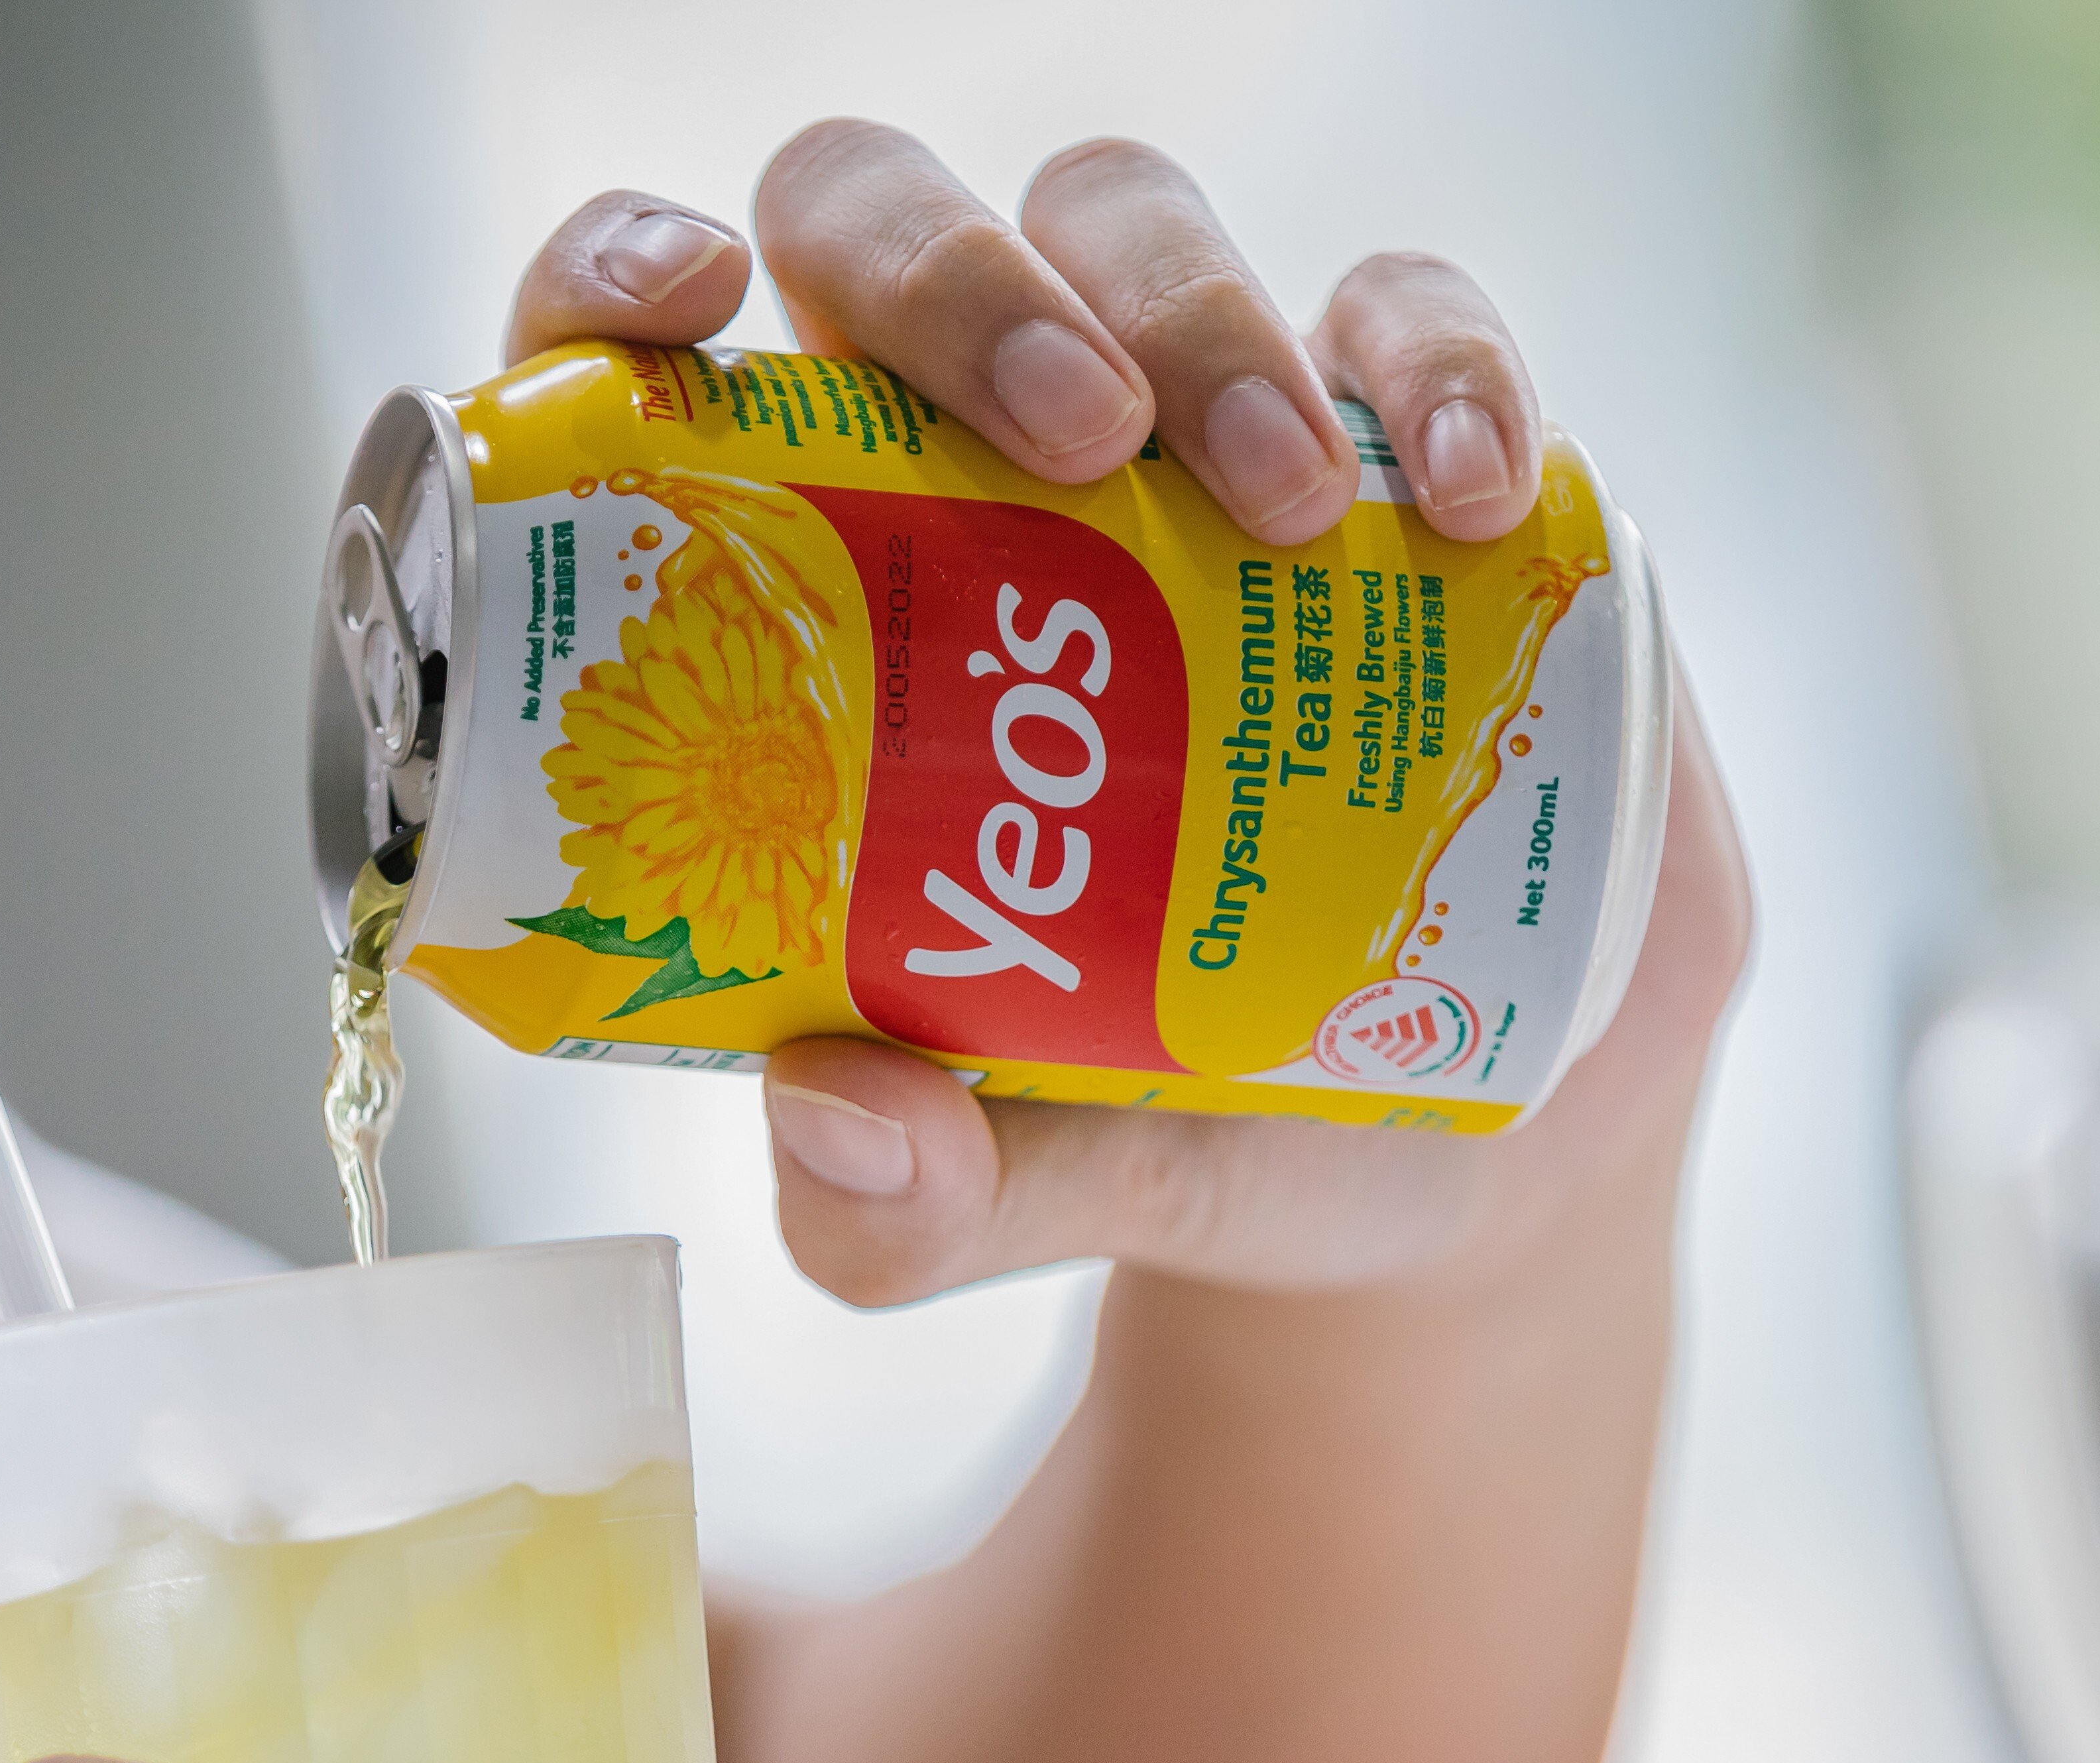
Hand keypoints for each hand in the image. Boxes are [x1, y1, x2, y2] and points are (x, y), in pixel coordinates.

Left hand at [503, 126, 1751, 1307]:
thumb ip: (905, 1205)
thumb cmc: (1187, 1116)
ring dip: (1198, 315)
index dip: (626, 273)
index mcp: (815, 594)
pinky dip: (1440, 366)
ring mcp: (1188, 430)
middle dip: (960, 282)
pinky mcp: (1399, 447)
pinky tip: (1473, 497)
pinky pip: (1405, 310)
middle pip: (892, 227)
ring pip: (1129, 221)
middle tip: (1075, 445)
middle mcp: (974, 463)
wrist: (1464, 1152)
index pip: (658, 362)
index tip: (685, 299)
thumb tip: (835, 1120)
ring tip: (1286, 508)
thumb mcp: (1037, 1184)